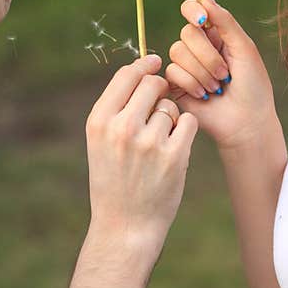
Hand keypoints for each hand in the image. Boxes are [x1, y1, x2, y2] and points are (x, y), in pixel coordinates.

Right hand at [84, 54, 198, 256]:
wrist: (125, 226)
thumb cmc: (114, 180)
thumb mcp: (100, 142)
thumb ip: (117, 107)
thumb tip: (143, 70)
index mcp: (99, 121)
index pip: (126, 75)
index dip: (143, 64)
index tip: (154, 61)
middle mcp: (122, 128)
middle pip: (153, 84)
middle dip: (160, 89)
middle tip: (160, 103)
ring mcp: (149, 142)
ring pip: (171, 106)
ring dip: (170, 117)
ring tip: (159, 141)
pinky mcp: (174, 156)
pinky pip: (188, 122)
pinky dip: (185, 130)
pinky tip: (175, 146)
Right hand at [165, 0, 279, 151]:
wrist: (247, 122)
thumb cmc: (253, 86)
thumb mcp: (244, 48)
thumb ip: (225, 21)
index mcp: (215, 34)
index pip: (192, 9)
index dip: (192, 11)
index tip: (202, 21)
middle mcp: (198, 47)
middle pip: (186, 33)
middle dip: (208, 55)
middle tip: (225, 74)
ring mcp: (185, 66)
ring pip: (177, 52)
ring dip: (202, 72)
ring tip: (217, 87)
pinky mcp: (175, 85)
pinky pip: (172, 72)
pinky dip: (192, 84)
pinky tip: (205, 95)